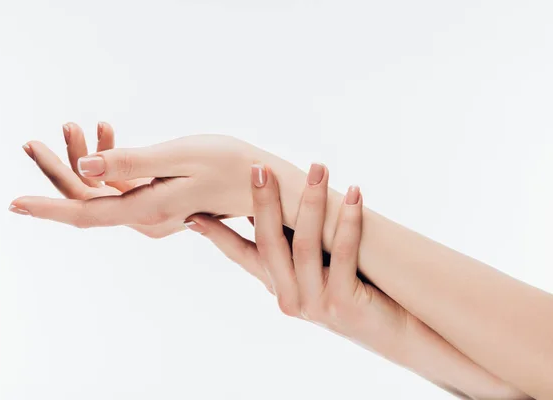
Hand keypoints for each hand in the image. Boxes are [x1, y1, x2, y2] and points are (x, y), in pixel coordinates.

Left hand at [10, 123, 339, 242]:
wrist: (268, 185)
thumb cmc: (233, 166)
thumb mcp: (183, 156)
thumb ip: (133, 162)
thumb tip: (86, 167)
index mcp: (149, 209)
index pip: (87, 212)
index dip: (48, 208)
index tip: (13, 205)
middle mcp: (147, 218)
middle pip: (89, 200)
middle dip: (58, 171)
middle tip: (32, 141)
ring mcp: (154, 213)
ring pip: (103, 192)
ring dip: (82, 161)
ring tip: (75, 125)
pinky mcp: (161, 202)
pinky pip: (122, 187)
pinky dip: (108, 163)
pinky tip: (105, 134)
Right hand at [184, 163, 407, 344]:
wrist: (396, 335)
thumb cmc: (357, 294)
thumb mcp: (317, 272)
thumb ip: (295, 249)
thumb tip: (272, 210)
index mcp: (278, 286)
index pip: (240, 255)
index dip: (217, 234)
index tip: (193, 213)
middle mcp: (289, 297)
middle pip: (268, 242)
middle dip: (263, 202)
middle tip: (260, 167)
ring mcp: (314, 303)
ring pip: (305, 245)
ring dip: (311, 201)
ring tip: (318, 167)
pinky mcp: (343, 304)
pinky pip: (345, 254)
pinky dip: (348, 221)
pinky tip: (354, 194)